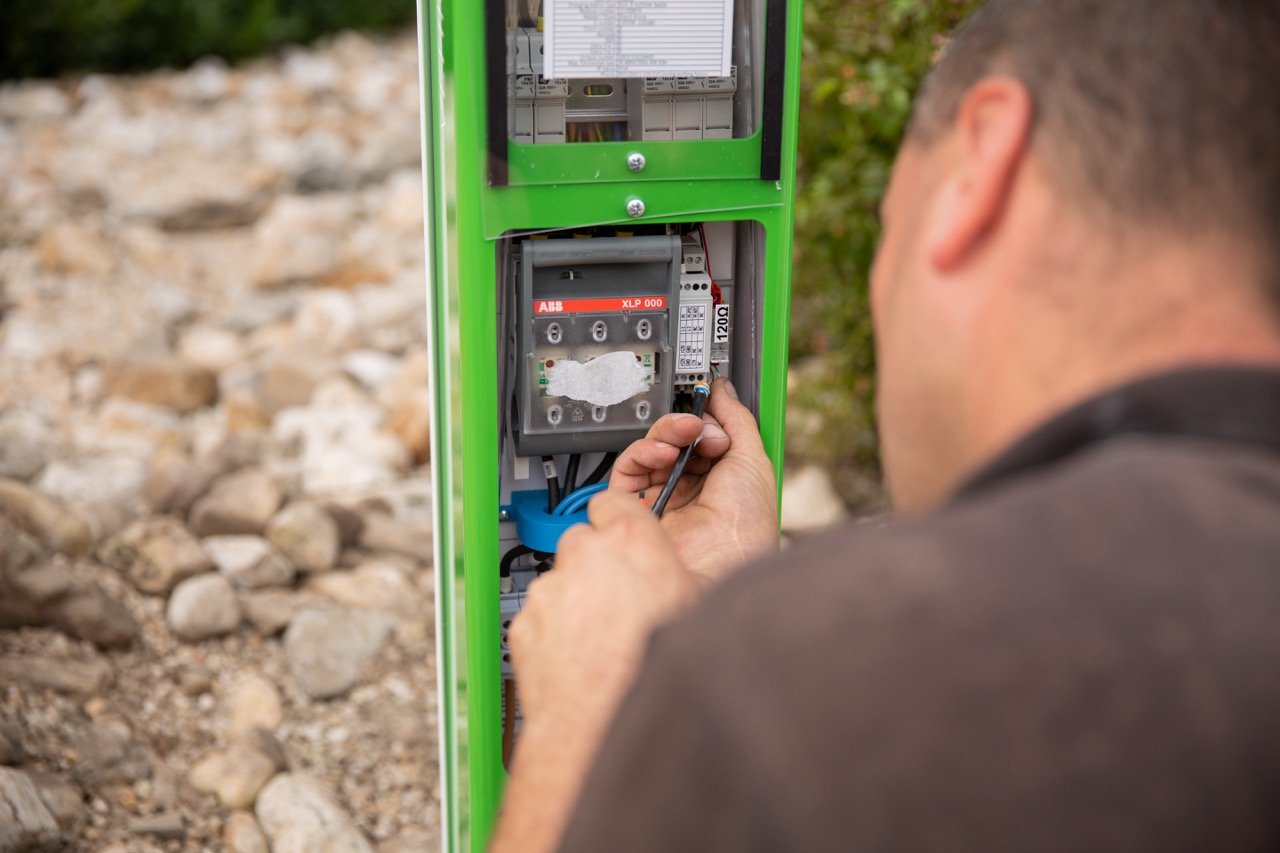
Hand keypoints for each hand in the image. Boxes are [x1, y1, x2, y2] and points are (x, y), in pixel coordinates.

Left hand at [510, 490, 699, 732]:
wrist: (602, 724)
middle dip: (598, 564)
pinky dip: (556, 632)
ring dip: (577, 600)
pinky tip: (581, 657)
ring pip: (561, 582)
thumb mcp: (698, 609)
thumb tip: (698, 572)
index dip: (620, 519)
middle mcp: (583, 557)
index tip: (624, 533)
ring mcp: (549, 591)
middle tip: (622, 598)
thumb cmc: (652, 669)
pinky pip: (541, 618)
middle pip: (584, 541)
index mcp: (630, 541)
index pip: (614, 502)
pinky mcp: (525, 623)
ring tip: (604, 639)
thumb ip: (683, 575)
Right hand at [610, 377, 778, 581]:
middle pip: (674, 437)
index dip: (704, 416)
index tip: (707, 401)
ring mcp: (663, 496)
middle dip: (686, 424)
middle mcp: (690, 486)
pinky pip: (628, 467)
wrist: (722, 561)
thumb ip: (736, 419)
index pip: (701, 433)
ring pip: (650, 447)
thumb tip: (723, 391)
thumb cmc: (744, 526)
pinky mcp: (636, 506)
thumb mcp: (753, 460)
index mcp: (720, 477)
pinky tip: (663, 453)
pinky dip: (642, 451)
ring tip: (683, 438)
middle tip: (698, 426)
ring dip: (666, 434)